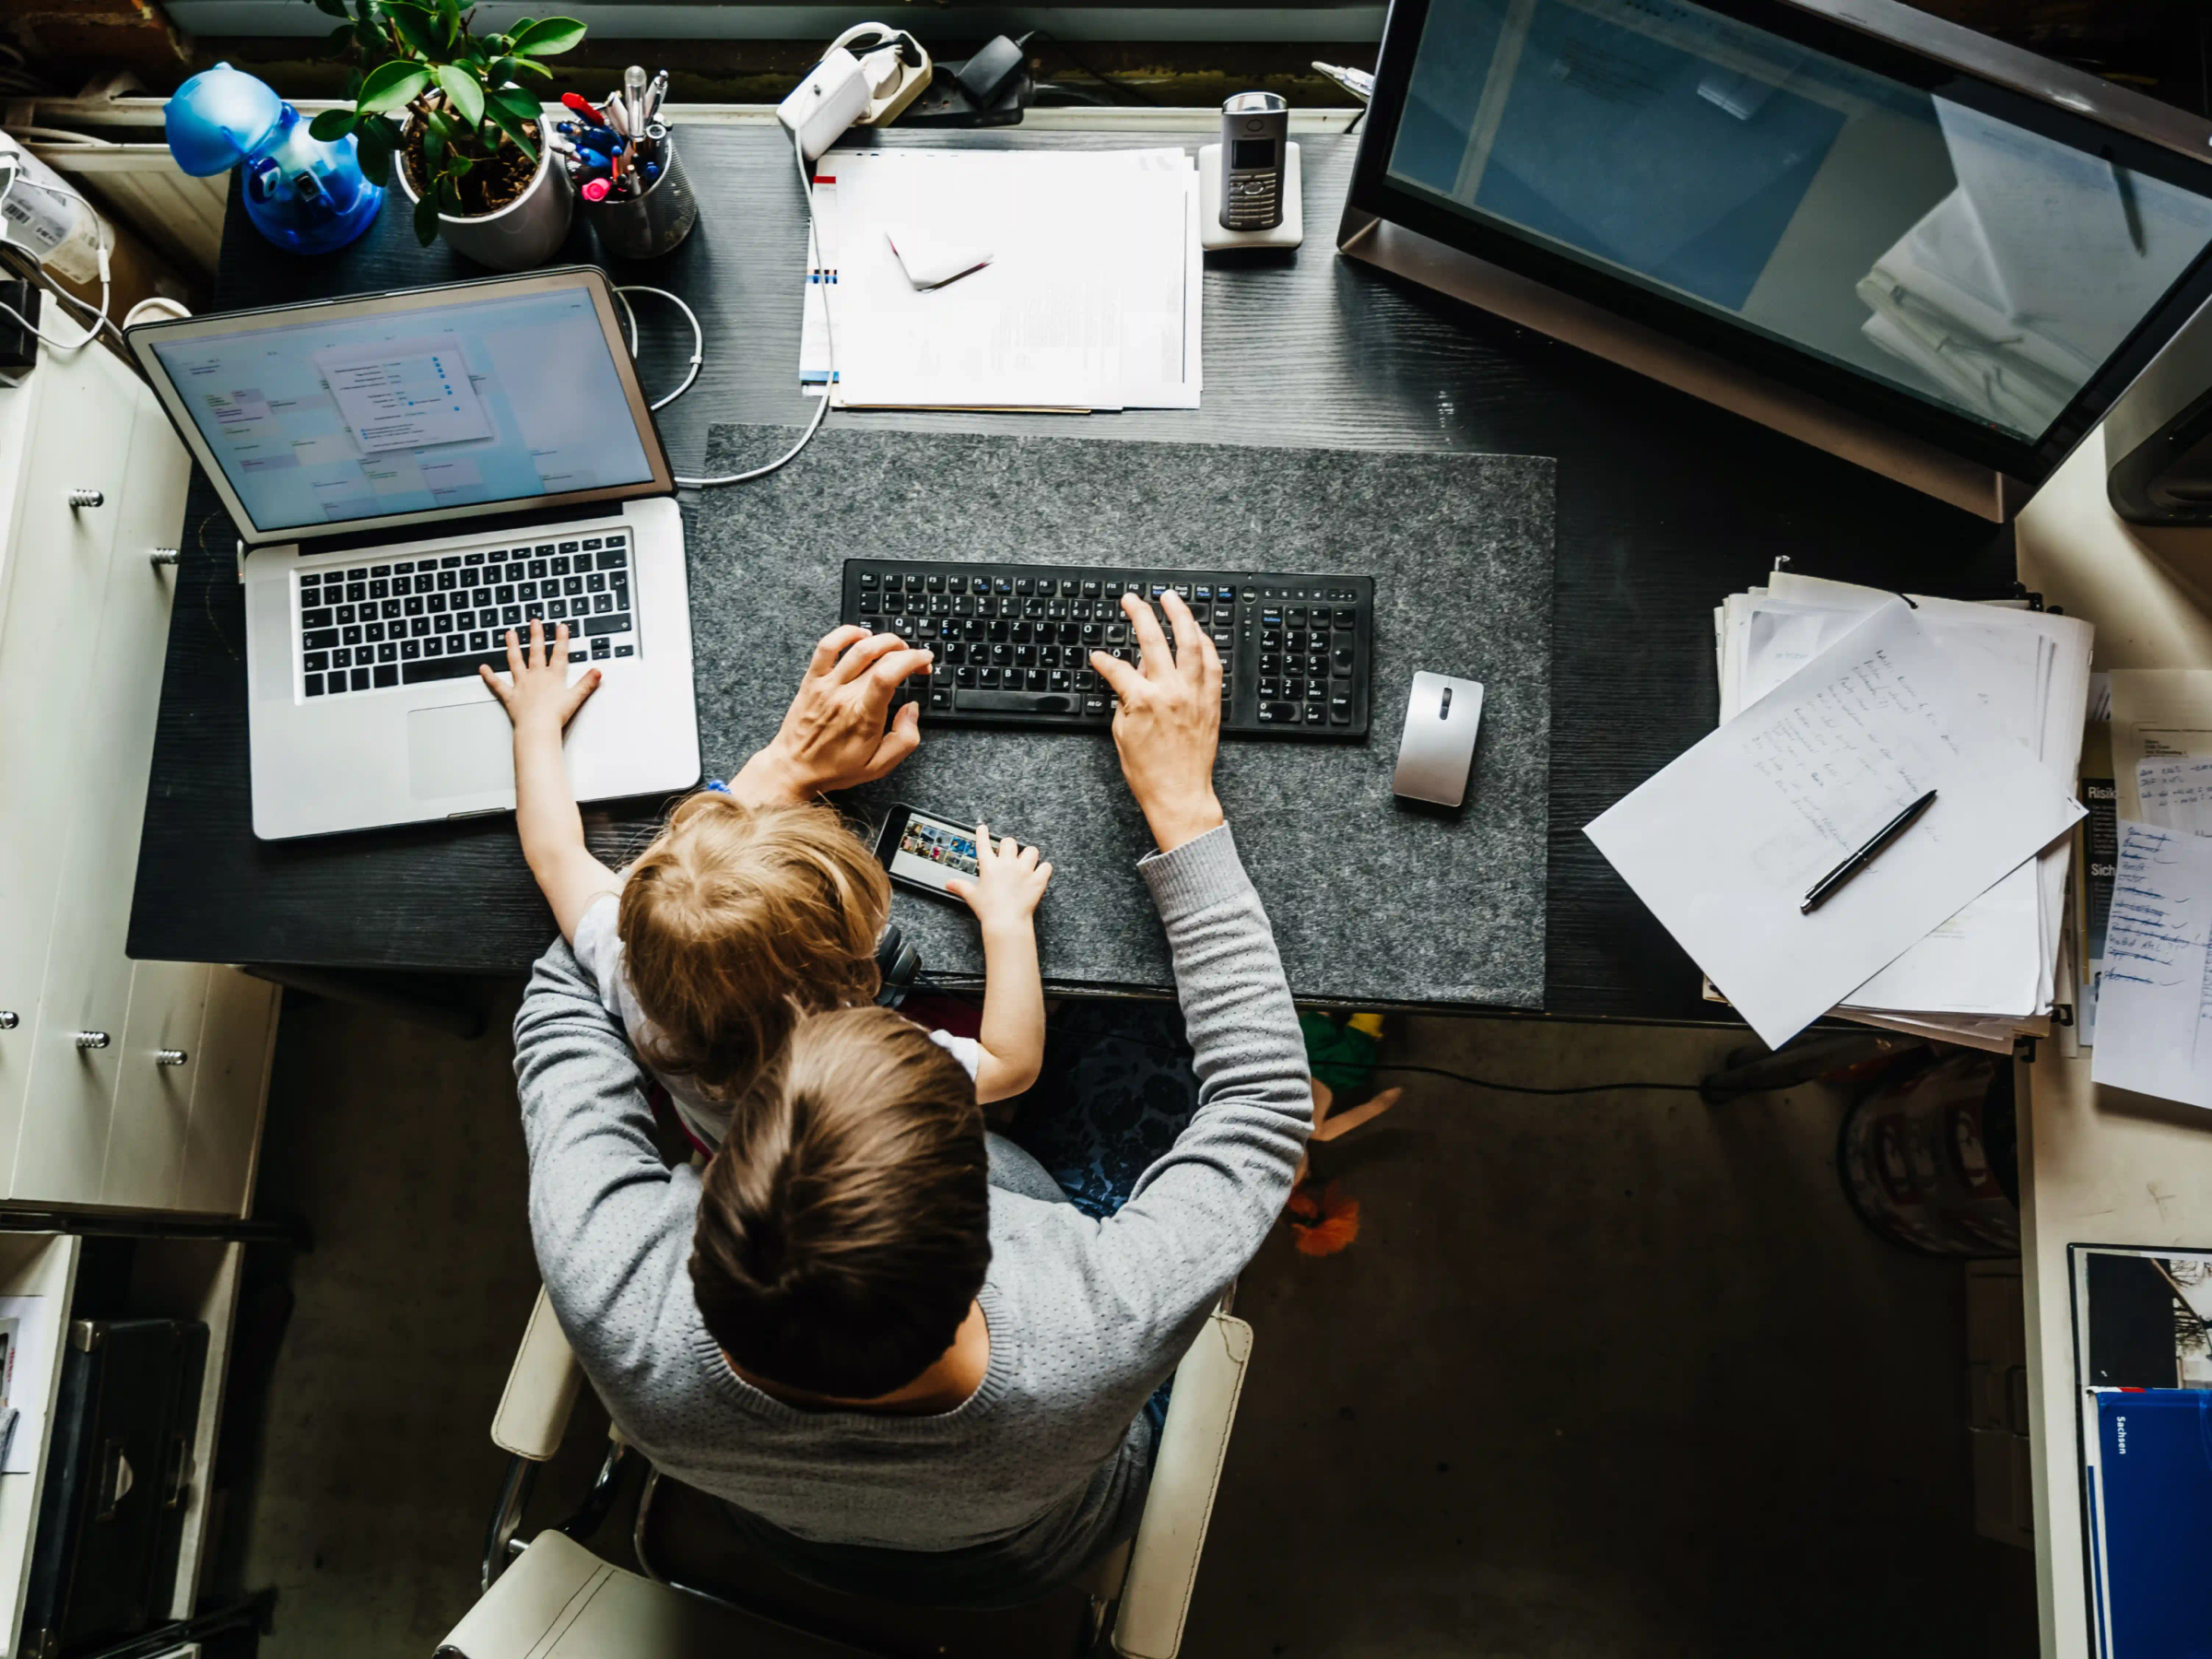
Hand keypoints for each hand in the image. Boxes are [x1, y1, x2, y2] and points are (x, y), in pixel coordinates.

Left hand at [480, 619, 599, 732]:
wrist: (538, 727)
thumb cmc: (556, 716)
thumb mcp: (576, 698)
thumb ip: (587, 683)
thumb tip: (598, 672)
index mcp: (553, 677)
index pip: (559, 654)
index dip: (561, 639)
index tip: (561, 626)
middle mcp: (536, 676)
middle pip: (536, 652)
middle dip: (536, 636)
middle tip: (534, 622)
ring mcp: (521, 684)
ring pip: (515, 661)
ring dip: (512, 647)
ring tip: (510, 634)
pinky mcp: (510, 696)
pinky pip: (498, 684)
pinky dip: (490, 676)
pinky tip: (483, 668)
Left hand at [732, 626, 934, 806]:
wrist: (794, 768)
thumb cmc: (835, 768)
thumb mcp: (879, 766)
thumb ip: (904, 739)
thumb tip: (913, 709)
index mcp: (864, 716)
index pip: (889, 675)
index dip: (912, 660)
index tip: (925, 660)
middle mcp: (844, 696)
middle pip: (880, 658)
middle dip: (907, 653)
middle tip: (916, 661)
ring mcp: (826, 685)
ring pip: (858, 647)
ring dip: (883, 639)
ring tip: (896, 646)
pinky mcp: (812, 679)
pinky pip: (827, 646)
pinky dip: (845, 633)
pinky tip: (861, 634)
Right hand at [946, 826, 1051, 933]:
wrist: (1006, 921)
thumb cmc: (988, 909)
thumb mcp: (971, 896)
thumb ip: (960, 887)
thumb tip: (949, 884)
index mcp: (990, 867)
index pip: (984, 845)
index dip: (982, 834)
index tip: (983, 828)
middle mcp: (1007, 864)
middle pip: (1009, 842)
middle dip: (1008, 846)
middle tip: (1008, 855)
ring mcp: (1024, 871)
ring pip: (1031, 851)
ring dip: (1029, 855)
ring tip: (1026, 862)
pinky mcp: (1037, 880)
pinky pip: (1046, 866)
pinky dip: (1044, 869)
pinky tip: (1040, 873)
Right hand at [1088, 591, 1225, 851]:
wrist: (1180, 793)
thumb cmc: (1149, 771)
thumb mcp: (1122, 733)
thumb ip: (1125, 698)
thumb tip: (1131, 676)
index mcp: (1143, 700)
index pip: (1117, 668)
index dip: (1103, 661)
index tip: (1097, 656)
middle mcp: (1171, 691)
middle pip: (1153, 640)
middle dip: (1139, 614)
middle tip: (1132, 599)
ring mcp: (1194, 693)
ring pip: (1190, 642)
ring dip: (1180, 615)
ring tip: (1171, 598)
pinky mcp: (1211, 700)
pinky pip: (1212, 663)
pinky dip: (1205, 643)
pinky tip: (1197, 632)